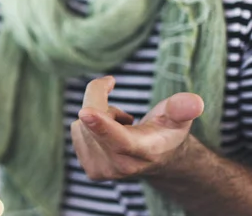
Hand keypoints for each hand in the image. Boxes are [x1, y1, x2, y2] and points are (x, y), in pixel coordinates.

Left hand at [71, 76, 204, 180]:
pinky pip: (77, 130)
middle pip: (93, 119)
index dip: (101, 124)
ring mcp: (102, 171)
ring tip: (121, 127)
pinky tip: (108, 134)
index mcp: (144, 151)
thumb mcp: (178, 117)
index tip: (85, 112)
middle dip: (101, 100)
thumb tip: (194, 102)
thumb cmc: (166, 131)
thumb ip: (182, 108)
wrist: (158, 159)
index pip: (119, 139)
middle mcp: (121, 167)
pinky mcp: (89, 169)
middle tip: (125, 111)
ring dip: (97, 115)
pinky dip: (89, 125)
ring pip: (82, 123)